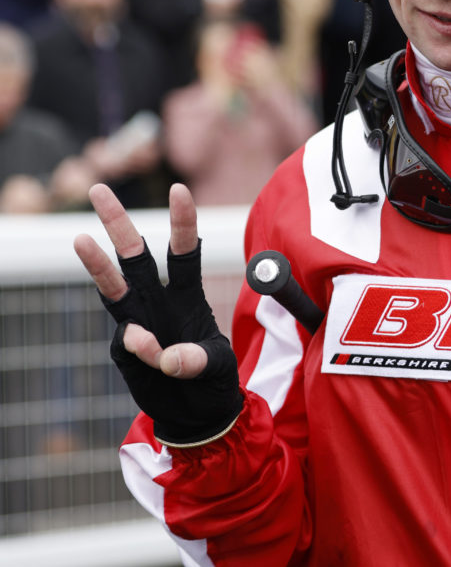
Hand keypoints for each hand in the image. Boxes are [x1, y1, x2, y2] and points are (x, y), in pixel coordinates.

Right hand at [73, 183, 242, 444]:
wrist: (195, 412)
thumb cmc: (213, 378)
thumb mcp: (219, 366)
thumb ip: (194, 359)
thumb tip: (160, 354)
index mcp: (187, 293)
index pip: (184, 251)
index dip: (182, 221)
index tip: (179, 189)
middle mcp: (158, 300)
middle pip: (134, 255)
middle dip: (117, 222)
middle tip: (98, 189)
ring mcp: (137, 321)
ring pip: (113, 285)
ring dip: (97, 263)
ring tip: (80, 238)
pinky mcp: (123, 349)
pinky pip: (127, 341)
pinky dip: (140, 347)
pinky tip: (156, 361)